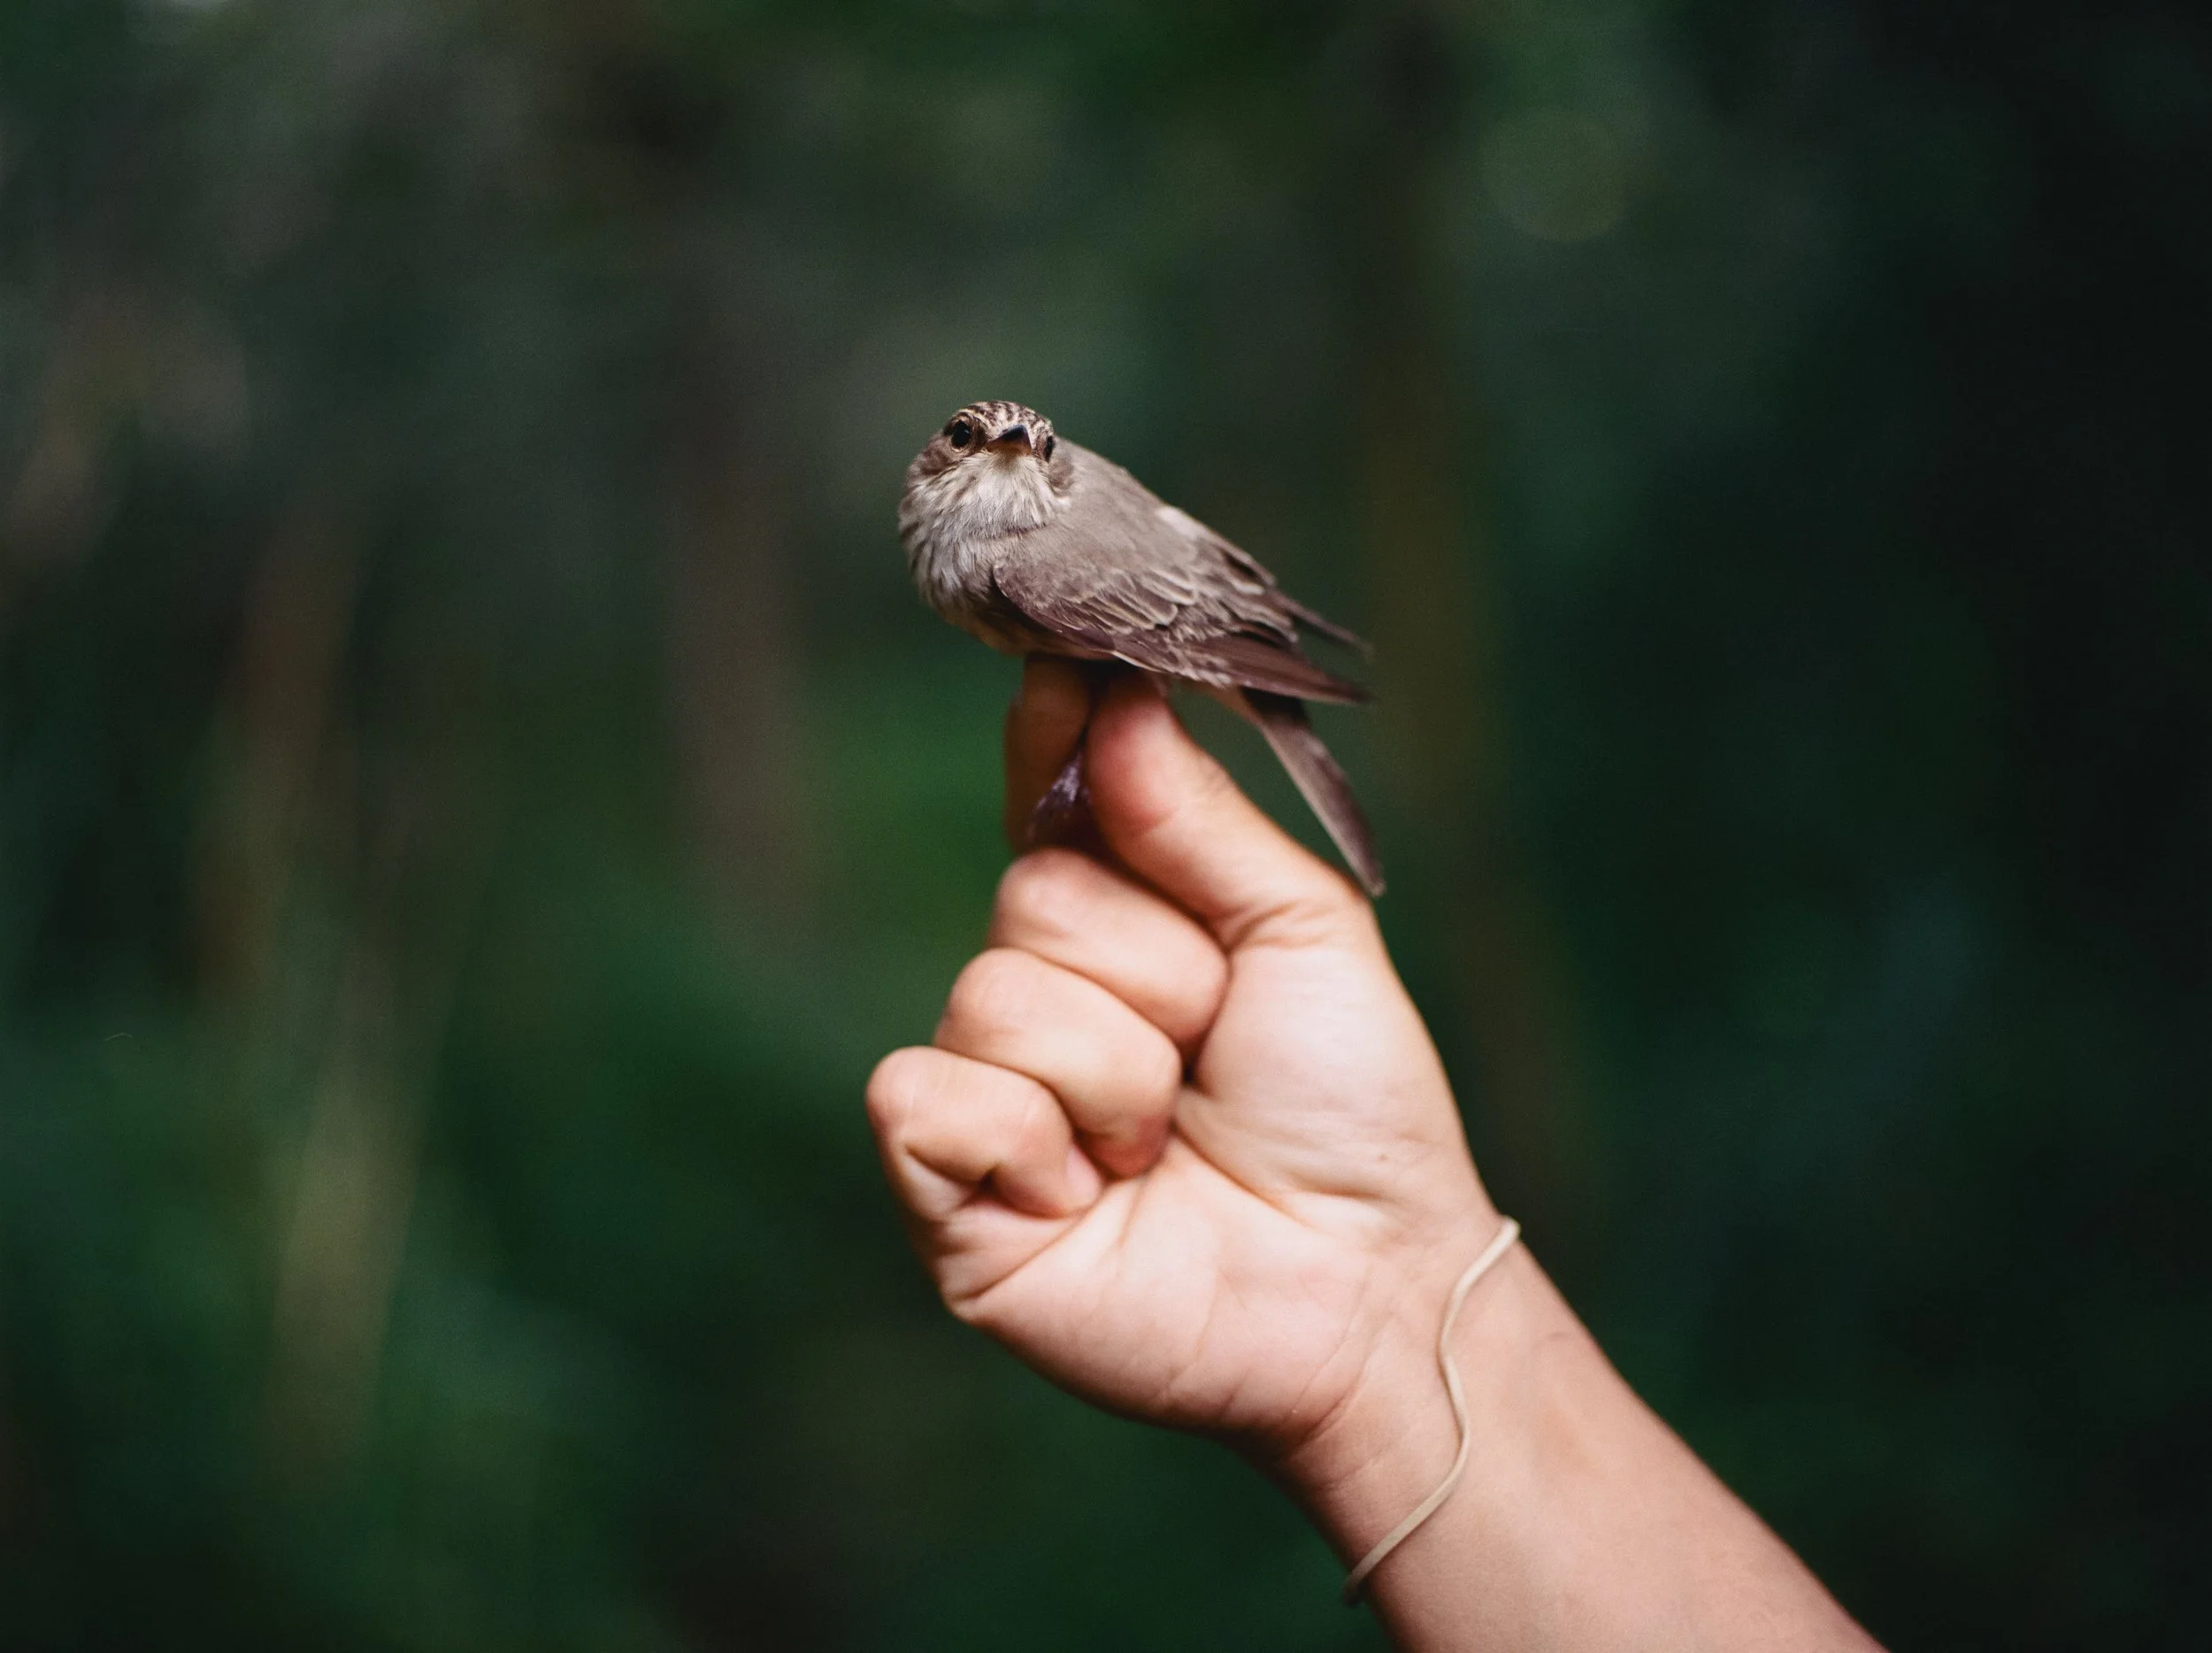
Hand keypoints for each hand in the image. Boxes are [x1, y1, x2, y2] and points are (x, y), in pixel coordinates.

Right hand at [866, 660, 1498, 1458]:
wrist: (1367, 1287)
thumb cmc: (1350, 1113)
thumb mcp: (1302, 934)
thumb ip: (1199, 819)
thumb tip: (1108, 697)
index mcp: (1125, 923)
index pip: (1049, 798)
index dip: (1053, 735)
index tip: (1066, 670)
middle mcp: (1043, 995)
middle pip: (1034, 896)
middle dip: (1156, 973)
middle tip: (1214, 1053)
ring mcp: (993, 1094)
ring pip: (994, 995)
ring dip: (1119, 1075)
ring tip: (1168, 1144)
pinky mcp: (947, 1192)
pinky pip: (926, 1098)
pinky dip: (1027, 1144)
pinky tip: (1087, 1197)